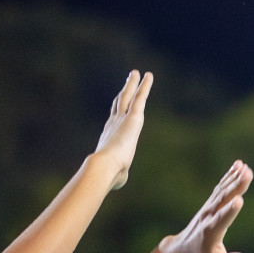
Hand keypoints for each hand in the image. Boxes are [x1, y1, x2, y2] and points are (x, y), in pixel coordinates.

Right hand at [95, 71, 153, 189]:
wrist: (105, 166)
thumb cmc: (109, 174)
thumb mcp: (116, 175)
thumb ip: (120, 174)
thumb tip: (120, 179)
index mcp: (109, 137)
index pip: (114, 119)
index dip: (116, 110)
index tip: (118, 103)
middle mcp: (114, 123)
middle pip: (119, 103)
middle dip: (123, 92)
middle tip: (127, 82)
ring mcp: (122, 118)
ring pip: (128, 96)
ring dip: (132, 84)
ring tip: (135, 74)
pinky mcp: (134, 117)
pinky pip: (140, 97)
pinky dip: (144, 86)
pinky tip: (148, 76)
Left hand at [158, 160, 252, 252]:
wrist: (181, 252)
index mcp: (211, 233)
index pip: (221, 220)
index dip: (230, 211)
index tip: (240, 200)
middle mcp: (209, 217)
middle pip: (223, 200)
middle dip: (235, 187)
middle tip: (248, 174)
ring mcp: (208, 208)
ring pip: (222, 191)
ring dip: (234, 178)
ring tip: (245, 168)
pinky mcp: (210, 204)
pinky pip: (220, 188)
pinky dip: (229, 176)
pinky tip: (239, 165)